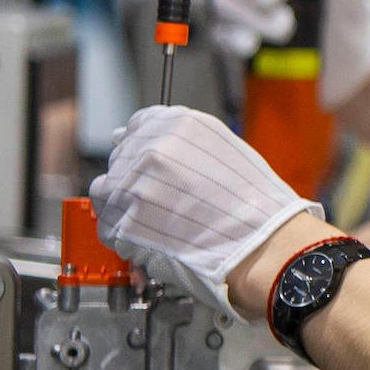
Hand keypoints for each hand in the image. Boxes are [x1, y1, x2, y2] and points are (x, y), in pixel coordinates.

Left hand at [89, 105, 322, 317]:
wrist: (263, 245)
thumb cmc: (253, 203)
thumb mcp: (223, 148)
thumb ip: (180, 140)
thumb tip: (136, 136)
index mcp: (177, 124)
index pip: (136, 126)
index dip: (141, 149)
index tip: (149, 167)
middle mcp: (152, 149)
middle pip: (119, 159)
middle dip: (135, 181)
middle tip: (162, 204)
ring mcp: (135, 186)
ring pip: (107, 193)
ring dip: (126, 208)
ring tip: (157, 223)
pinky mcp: (126, 224)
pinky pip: (109, 227)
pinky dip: (125, 237)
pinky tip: (155, 239)